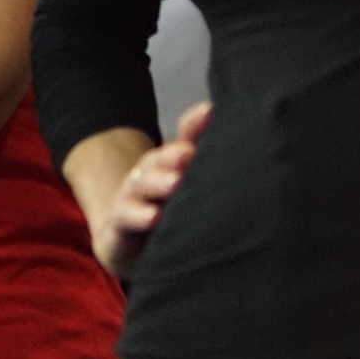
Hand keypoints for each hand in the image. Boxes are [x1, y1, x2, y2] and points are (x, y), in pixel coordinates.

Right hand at [94, 101, 209, 277]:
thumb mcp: (190, 192)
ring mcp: (132, 197)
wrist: (126, 245)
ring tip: (175, 183)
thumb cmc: (167, 216)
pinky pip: (125, 216)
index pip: (184, 140)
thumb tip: (240, 144)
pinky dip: (138, 215)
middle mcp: (150, 176)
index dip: (193, 125)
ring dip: (157, 182)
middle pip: (159, 159)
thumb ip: (209, 168)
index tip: (208, 113)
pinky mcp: (118, 224)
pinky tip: (153, 217)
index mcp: (171, 165)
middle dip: (172, 155)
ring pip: (141, 183)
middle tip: (188, 154)